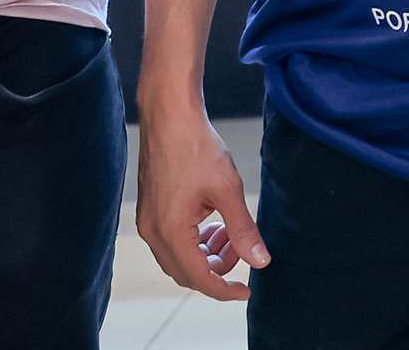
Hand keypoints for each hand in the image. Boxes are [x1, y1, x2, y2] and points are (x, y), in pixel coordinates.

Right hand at [136, 109, 267, 300]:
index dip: (224, 289)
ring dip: (207, 253)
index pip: (198, 277)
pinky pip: (173, 240)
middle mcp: (152, 232)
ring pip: (180, 256)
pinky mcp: (150, 210)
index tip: (247, 291)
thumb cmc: (196, 147)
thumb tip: (260, 260)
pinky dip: (196, 240)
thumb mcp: (228, 190)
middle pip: (186, 271)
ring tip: (231, 234)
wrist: (170, 118)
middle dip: (218, 268)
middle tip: (244, 252)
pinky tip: (215, 222)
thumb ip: (243, 229)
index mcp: (170, 232)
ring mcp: (148, 221)